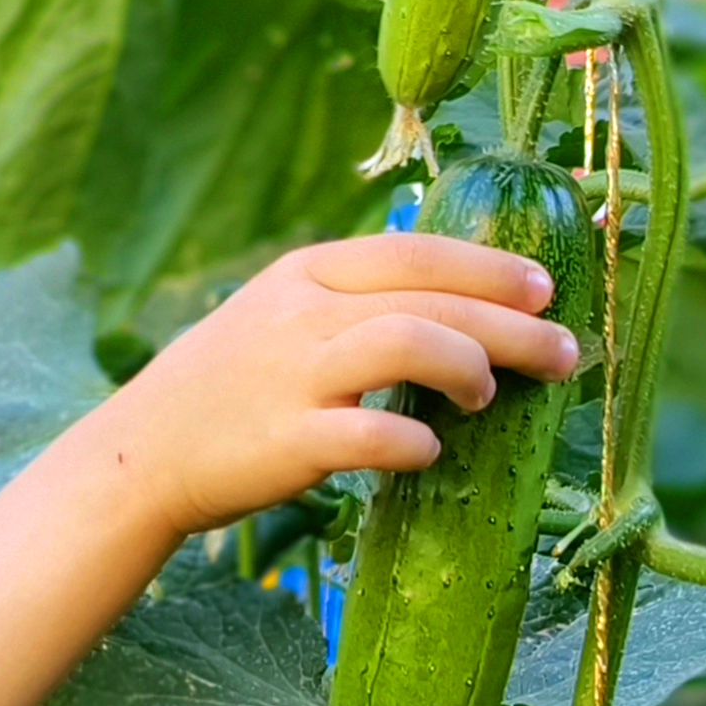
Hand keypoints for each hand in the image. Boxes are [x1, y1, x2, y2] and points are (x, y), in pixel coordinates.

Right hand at [89, 230, 578, 546]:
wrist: (141, 454)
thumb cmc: (225, 390)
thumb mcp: (279, 316)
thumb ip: (350, 302)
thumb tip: (450, 304)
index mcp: (306, 274)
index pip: (415, 252)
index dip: (489, 266)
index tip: (544, 289)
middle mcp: (303, 314)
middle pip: (430, 298)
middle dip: (512, 324)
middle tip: (564, 353)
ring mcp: (293, 376)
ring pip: (409, 343)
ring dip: (471, 366)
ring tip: (491, 396)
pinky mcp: (287, 441)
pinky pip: (371, 435)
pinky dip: (415, 444)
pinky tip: (431, 453)